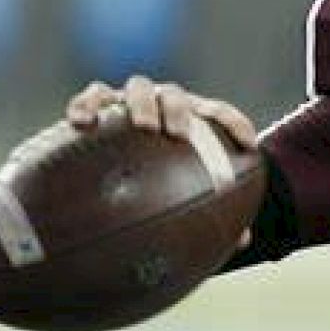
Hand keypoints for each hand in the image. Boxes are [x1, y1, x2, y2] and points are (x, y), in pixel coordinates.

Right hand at [66, 74, 258, 247]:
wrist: (108, 166)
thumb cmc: (157, 180)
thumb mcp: (180, 196)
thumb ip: (210, 213)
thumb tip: (242, 242)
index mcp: (190, 120)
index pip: (219, 114)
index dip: (235, 126)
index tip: (248, 146)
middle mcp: (161, 106)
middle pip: (175, 95)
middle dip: (178, 110)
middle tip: (177, 135)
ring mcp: (129, 101)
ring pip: (138, 88)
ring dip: (142, 102)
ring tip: (142, 125)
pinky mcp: (97, 106)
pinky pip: (92, 97)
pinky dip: (87, 104)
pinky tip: (81, 122)